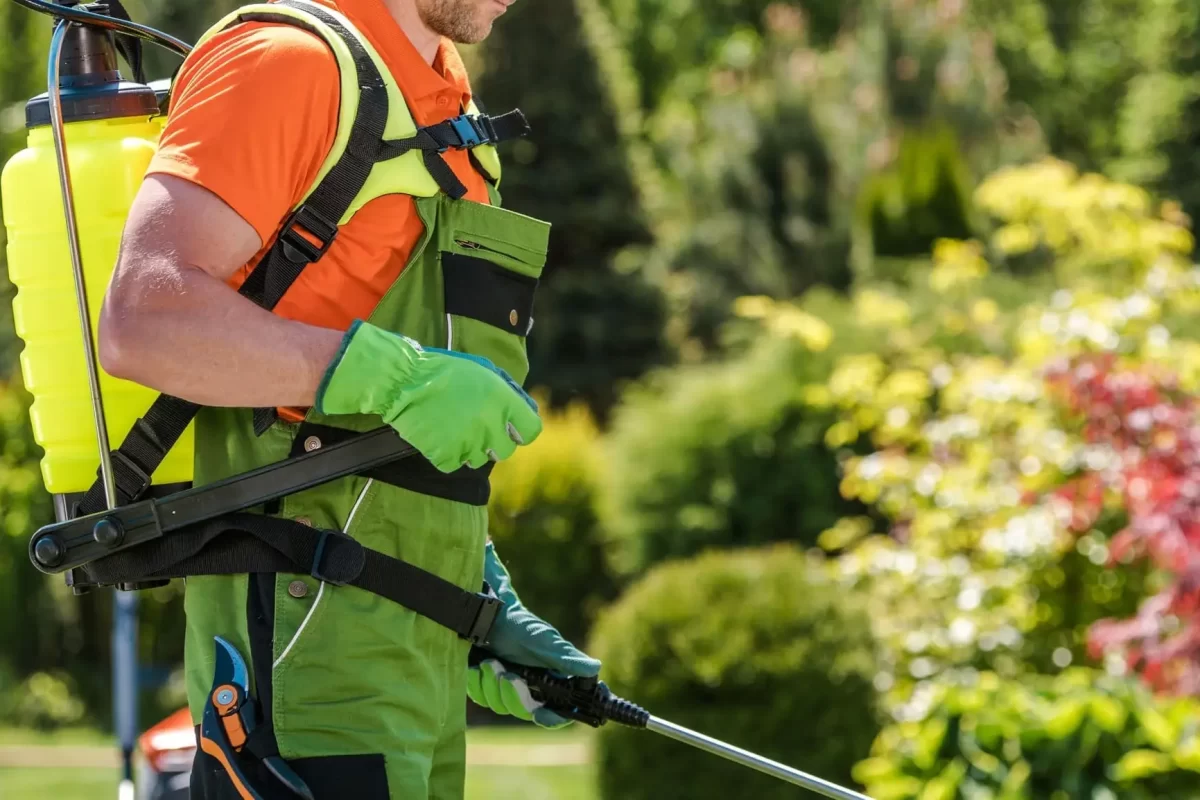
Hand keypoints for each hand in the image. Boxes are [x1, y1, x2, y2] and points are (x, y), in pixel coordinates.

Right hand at [315, 321, 542, 471]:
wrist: (403, 379)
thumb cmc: (446, 370)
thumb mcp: (485, 370)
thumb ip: (511, 392)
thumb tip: (530, 411)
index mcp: (504, 401)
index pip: (531, 431)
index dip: (520, 430)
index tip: (509, 428)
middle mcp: (491, 423)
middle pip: (506, 451)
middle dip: (494, 441)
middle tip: (474, 426)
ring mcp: (469, 442)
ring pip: (480, 460)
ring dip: (470, 447)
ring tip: (453, 426)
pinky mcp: (446, 456)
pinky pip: (455, 464)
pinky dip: (447, 454)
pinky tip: (439, 435)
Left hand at [466, 542, 600, 726]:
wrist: (489, 617)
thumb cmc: (521, 626)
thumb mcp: (544, 641)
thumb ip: (567, 659)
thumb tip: (595, 668)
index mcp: (551, 681)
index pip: (557, 711)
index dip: (553, 718)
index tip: (542, 715)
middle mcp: (531, 689)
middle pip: (525, 711)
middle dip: (513, 695)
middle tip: (507, 674)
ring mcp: (507, 690)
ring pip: (501, 706)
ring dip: (492, 685)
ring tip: (490, 662)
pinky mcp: (486, 687)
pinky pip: (481, 698)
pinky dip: (478, 683)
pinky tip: (478, 666)